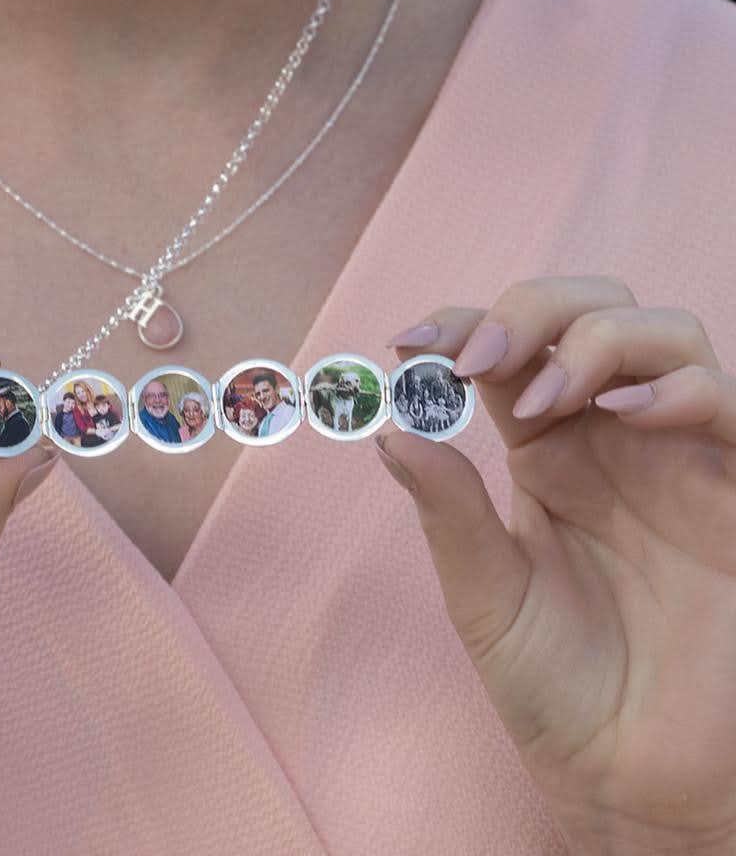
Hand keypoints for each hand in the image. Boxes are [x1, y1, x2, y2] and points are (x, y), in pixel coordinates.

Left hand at [378, 276, 735, 855]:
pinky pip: (725, 401)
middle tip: (477, 359)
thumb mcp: (484, 595)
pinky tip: (624, 414)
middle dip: (531, 310)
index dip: (461, 325)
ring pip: (662, 333)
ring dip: (596, 340)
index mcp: (543, 448)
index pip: (506, 349)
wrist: (633, 777)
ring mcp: (676, 456)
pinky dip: (679, 387)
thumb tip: (385, 428)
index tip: (408, 341)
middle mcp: (609, 436)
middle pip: (588, 311)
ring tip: (542, 397)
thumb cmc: (556, 686)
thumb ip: (447, 510)